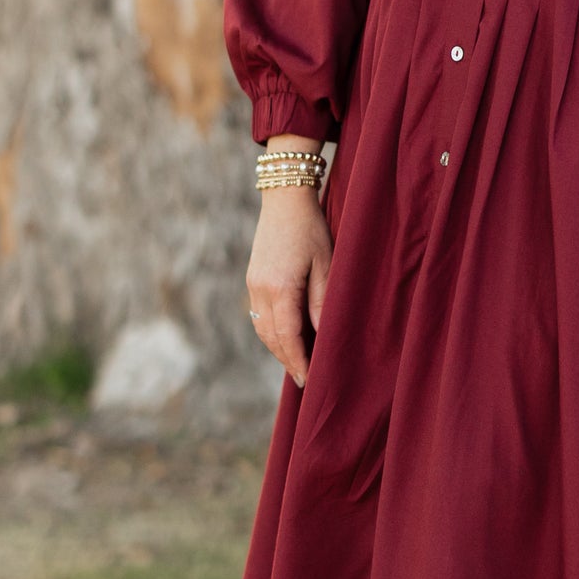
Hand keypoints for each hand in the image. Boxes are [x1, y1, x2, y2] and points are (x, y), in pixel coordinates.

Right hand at [246, 145, 333, 386]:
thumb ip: (321, 302)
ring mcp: (252, 284)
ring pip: (262, 328)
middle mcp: (260, 289)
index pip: (287, 336)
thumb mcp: (326, 265)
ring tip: (297, 363)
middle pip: (271, 337)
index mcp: (279, 287)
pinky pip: (259, 315)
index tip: (308, 380)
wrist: (285, 198)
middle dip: (287, 359)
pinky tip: (287, 337)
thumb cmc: (312, 229)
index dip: (298, 360)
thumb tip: (321, 335)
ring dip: (278, 347)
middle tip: (304, 380)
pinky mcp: (252, 279)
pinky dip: (272, 331)